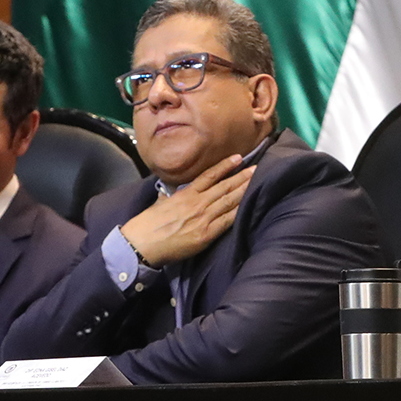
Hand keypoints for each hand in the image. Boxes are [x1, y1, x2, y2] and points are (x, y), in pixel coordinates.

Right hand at [119, 154, 254, 265]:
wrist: (143, 243)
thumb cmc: (148, 223)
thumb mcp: (161, 201)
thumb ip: (173, 195)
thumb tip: (177, 190)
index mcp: (186, 194)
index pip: (210, 175)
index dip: (225, 166)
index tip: (238, 158)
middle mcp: (197, 203)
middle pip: (224, 187)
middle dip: (242, 177)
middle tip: (257, 168)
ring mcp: (203, 218)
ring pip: (229, 201)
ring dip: (244, 190)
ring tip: (257, 181)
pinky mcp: (206, 234)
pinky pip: (227, 221)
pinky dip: (239, 212)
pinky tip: (249, 205)